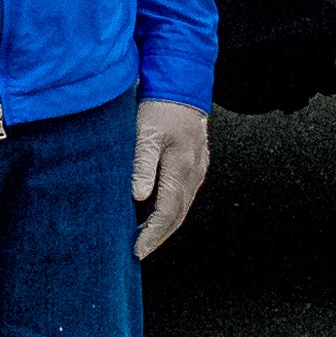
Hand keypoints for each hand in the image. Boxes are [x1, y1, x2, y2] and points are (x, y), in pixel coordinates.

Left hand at [132, 97, 209, 259]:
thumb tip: (139, 197)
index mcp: (181, 168)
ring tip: (145, 237)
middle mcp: (194, 172)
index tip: (137, 250)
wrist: (181, 84)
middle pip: (178, 215)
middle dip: (159, 236)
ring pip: (183, 206)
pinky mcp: (197, 162)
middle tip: (140, 251)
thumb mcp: (144, 134)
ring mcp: (198, 168)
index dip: (152, 234)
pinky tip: (157, 211)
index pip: (167, 212)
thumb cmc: (159, 107)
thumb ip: (142, 165)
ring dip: (165, 224)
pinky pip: (185, 194)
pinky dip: (171, 209)